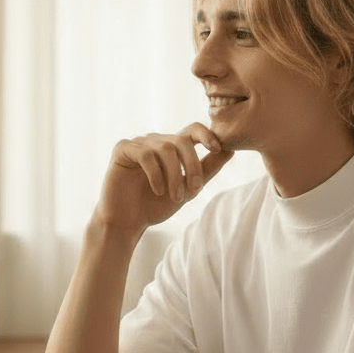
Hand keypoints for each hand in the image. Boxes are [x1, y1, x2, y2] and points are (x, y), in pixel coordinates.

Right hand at [94, 122, 232, 237]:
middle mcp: (155, 141)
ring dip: (174, 175)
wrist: (127, 222)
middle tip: (195, 189)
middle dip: (192, 165)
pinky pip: (145, 154)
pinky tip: (158, 190)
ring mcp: (138, 143)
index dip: (207, 134)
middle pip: (181, 140)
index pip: (192, 130)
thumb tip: (231, 150)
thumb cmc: (156, 206)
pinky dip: (156, 174)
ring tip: (175, 197)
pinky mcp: (122, 149)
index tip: (218, 148)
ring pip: (165, 148)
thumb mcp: (188, 188)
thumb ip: (207, 168)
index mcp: (172, 147)